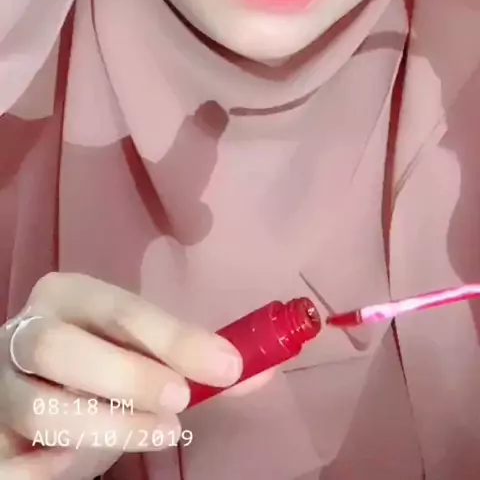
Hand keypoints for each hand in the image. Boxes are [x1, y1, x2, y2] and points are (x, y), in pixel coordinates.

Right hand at [0, 272, 242, 477]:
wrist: (25, 396)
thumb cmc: (92, 371)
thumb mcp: (139, 356)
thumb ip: (194, 363)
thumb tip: (263, 370)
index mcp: (65, 296)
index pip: (118, 308)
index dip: (174, 337)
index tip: (225, 366)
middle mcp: (22, 333)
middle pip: (60, 347)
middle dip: (126, 377)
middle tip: (179, 403)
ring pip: (38, 407)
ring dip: (105, 427)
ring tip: (158, 434)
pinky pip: (17, 464)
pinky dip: (54, 469)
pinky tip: (82, 462)